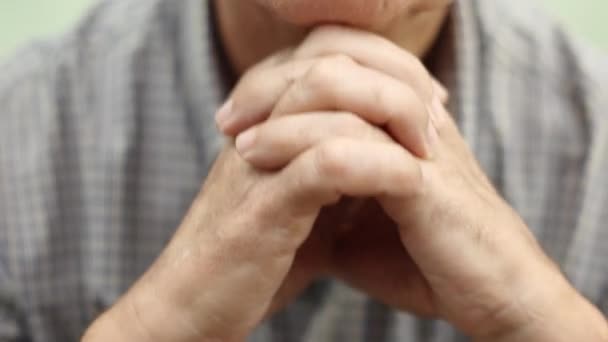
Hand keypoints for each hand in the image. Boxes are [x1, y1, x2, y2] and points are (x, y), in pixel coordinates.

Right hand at [83, 27, 430, 340]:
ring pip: (325, 92)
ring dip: (391, 113)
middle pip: (329, 60)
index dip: (385, 69)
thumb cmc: (250, 257)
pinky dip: (375, 164)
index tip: (429, 104)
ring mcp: (257, 158)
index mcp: (264, 121)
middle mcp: (257, 126)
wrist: (193, 306)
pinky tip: (407, 182)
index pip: (326, 57)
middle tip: (436, 119)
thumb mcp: (298, 205)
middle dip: (395, 81)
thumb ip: (330, 176)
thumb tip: (382, 160)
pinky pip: (325, 160)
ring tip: (428, 148)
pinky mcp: (262, 205)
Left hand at [223, 26, 607, 340]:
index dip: (282, 76)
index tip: (238, 115)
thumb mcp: (363, 228)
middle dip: (272, 79)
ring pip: (345, 90)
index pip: (337, 59)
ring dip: (282, 112)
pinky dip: (308, 150)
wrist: (489, 294)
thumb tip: (287, 203)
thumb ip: (328, 204)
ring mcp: (419, 143)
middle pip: (337, 54)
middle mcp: (409, 117)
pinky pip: (361, 146)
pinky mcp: (426, 182)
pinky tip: (273, 169)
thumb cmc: (425, 259)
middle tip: (229, 116)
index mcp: (396, 120)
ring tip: (239, 142)